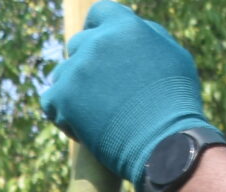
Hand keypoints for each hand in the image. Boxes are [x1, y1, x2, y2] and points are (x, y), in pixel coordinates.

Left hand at [40, 1, 215, 187]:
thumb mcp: (174, 57)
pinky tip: (83, 126)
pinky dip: (62, 114)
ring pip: (62, 73)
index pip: (99, 13)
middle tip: (101, 91)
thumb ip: (147, 37)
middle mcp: (99, 42)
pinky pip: (50, 101)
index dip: (98, 30)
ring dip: (73, 90)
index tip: (101, 49)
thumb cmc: (175, 104)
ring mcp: (78, 69)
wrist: (164, 143)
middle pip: (79, 44)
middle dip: (87, 64)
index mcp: (126, 27)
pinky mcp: (63, 97)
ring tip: (94, 112)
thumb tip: (128, 30)